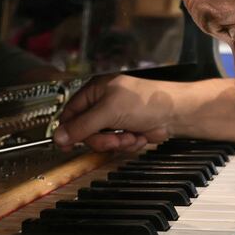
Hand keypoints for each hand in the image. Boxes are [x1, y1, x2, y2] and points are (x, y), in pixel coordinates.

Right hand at [54, 75, 175, 152]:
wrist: (175, 114)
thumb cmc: (148, 101)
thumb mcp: (109, 112)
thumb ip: (82, 125)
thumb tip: (60, 135)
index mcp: (96, 90)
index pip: (71, 112)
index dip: (68, 129)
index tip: (65, 145)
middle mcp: (104, 103)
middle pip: (86, 130)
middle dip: (102, 138)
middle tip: (113, 139)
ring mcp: (116, 117)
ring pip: (102, 140)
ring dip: (116, 142)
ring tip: (129, 136)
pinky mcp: (127, 130)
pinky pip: (116, 144)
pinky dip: (128, 143)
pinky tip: (138, 136)